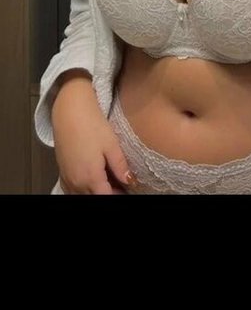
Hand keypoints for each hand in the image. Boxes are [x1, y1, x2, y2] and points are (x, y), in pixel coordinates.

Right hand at [52, 73, 137, 194]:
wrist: (69, 111)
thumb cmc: (91, 125)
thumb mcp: (111, 145)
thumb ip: (120, 166)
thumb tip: (130, 181)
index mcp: (91, 177)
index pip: (106, 197)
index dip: (119, 195)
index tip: (127, 190)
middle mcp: (76, 182)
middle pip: (94, 198)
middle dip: (109, 193)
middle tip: (121, 185)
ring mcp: (67, 178)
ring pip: (82, 196)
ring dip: (95, 192)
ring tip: (109, 182)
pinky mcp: (62, 172)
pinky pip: (72, 190)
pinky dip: (83, 190)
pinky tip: (92, 181)